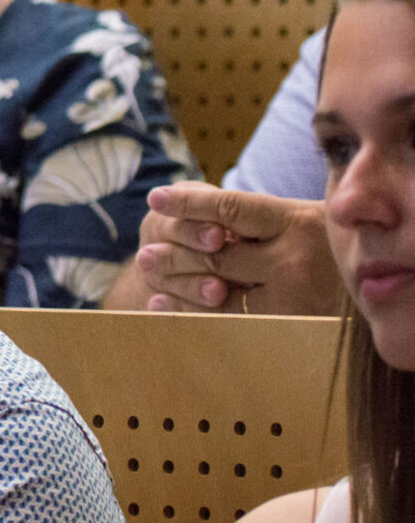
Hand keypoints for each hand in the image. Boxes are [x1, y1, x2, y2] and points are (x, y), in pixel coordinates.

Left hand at [130, 182, 341, 314]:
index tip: (156, 197)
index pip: (231, 208)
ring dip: (176, 283)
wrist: (377, 284)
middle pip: (217, 256)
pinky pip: (225, 320)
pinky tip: (161, 304)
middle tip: (144, 255)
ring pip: (217, 291)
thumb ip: (251, 217)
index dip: (188, 203)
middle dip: (175, 254)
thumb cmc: (325, 245)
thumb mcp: (301, 220)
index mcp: (297, 221)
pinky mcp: (284, 325)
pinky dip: (188, 312)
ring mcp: (290, 296)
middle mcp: (294, 259)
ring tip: (148, 274)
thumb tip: (178, 204)